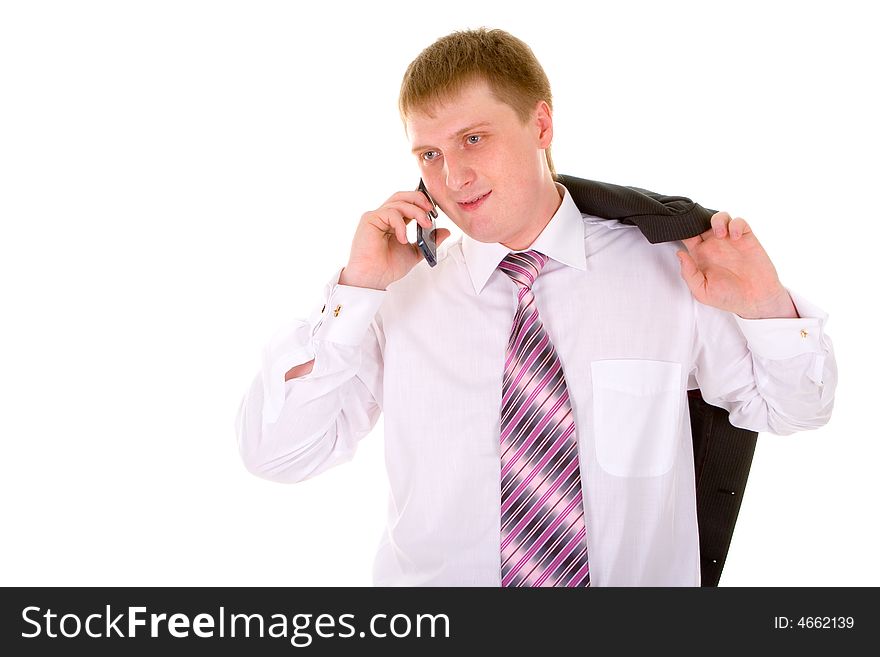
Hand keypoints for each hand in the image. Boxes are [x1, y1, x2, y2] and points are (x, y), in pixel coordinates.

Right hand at [340, 190, 451, 289]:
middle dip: (419, 199)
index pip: (407, 203)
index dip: (421, 203)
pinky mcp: (369, 220)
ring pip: (398, 202)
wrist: (373, 278)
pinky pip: (390, 213)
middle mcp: (383, 216)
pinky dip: (401, 224)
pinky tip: (403, 239)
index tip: (434, 212)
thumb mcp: (416, 252)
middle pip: (402, 196)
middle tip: (432, 211)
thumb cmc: (388, 267)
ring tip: (425, 225)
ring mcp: (376, 216)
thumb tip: (446, 231)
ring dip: (416, 211)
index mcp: (393, 221)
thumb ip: (429, 240)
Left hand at [676, 211, 798, 318]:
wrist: (756, 300)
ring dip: (718, 220)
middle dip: (698, 219)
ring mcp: (729, 241)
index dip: (682, 230)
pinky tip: (736, 237)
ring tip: (720, 234)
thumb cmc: (729, 297)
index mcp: (699, 256)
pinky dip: (736, 225)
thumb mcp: (702, 292)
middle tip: (701, 228)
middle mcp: (713, 245)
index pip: (686, 236)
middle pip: (701, 222)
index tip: (680, 230)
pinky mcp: (746, 238)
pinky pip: (739, 222)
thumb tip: (680, 254)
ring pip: (720, 217)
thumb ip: (689, 274)